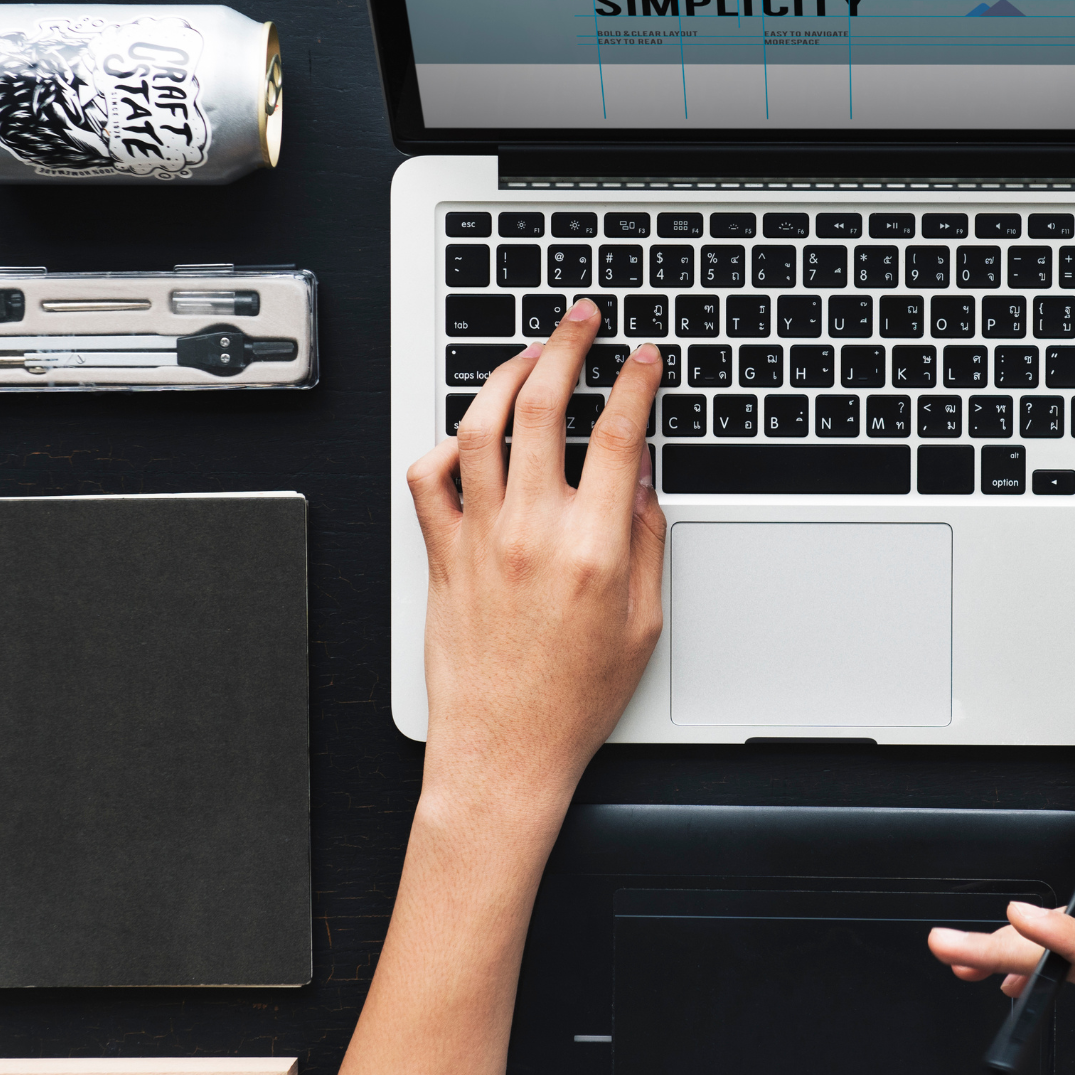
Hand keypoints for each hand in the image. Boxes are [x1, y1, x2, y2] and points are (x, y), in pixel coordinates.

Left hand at [404, 298, 666, 815]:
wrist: (503, 753)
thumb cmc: (572, 701)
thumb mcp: (643, 624)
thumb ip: (646, 540)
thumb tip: (642, 476)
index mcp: (593, 548)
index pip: (616, 435)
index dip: (634, 382)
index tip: (643, 358)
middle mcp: (531, 532)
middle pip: (543, 407)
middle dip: (566, 346)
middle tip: (579, 321)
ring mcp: (479, 539)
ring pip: (479, 425)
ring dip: (503, 376)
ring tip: (526, 356)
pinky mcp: (441, 555)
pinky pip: (428, 478)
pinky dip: (443, 444)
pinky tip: (467, 436)